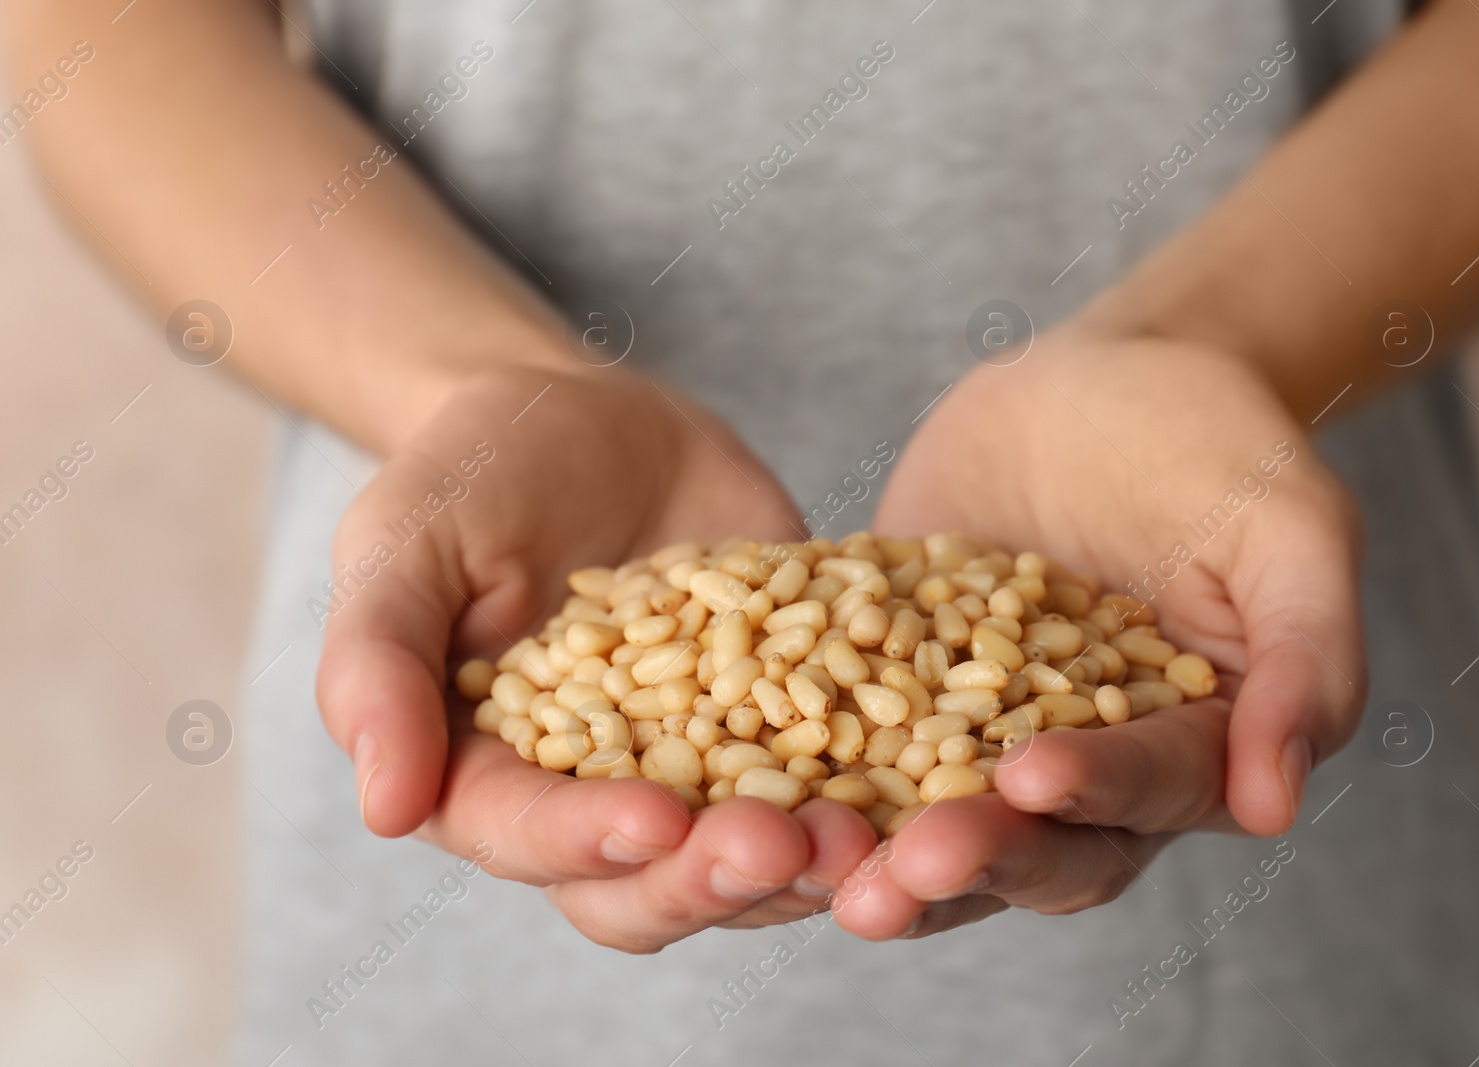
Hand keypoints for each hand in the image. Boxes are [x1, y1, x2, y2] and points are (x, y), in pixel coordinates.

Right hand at [316, 365, 876, 951]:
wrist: (589, 417)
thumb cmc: (471, 474)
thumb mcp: (404, 541)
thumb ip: (378, 662)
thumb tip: (384, 808)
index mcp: (490, 779)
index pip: (528, 838)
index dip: (586, 840)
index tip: (652, 819)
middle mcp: (598, 801)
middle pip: (652, 883)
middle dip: (716, 878)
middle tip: (784, 843)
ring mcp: (704, 770)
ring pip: (754, 858)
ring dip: (812, 860)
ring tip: (872, 835)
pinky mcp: (790, 725)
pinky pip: (839, 776)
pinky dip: (885, 790)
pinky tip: (940, 777)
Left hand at [832, 334, 1365, 939]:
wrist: (1096, 377)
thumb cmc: (1216, 440)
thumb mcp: (1288, 525)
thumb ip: (1304, 653)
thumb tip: (1273, 804)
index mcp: (1191, 749)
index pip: (1149, 794)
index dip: (1096, 794)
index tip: (1030, 777)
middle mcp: (1084, 768)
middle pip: (1035, 843)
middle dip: (971, 859)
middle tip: (900, 871)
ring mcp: (978, 735)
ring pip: (934, 819)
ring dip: (878, 852)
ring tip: (813, 864)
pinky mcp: (893, 692)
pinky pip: (847, 738)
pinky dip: (803, 764)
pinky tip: (737, 775)